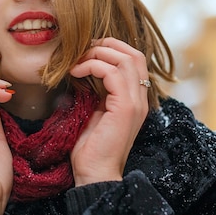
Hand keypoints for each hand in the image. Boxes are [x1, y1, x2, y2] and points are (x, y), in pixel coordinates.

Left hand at [69, 37, 149, 185]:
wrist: (94, 171)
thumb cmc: (90, 145)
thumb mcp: (93, 109)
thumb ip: (95, 89)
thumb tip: (80, 68)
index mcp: (134, 97)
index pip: (134, 58)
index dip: (111, 47)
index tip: (86, 49)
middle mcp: (140, 97)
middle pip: (134, 53)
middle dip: (105, 44)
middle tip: (81, 49)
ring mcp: (135, 102)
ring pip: (125, 59)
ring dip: (97, 53)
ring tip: (76, 61)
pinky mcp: (125, 108)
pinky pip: (112, 73)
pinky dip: (92, 66)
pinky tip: (75, 72)